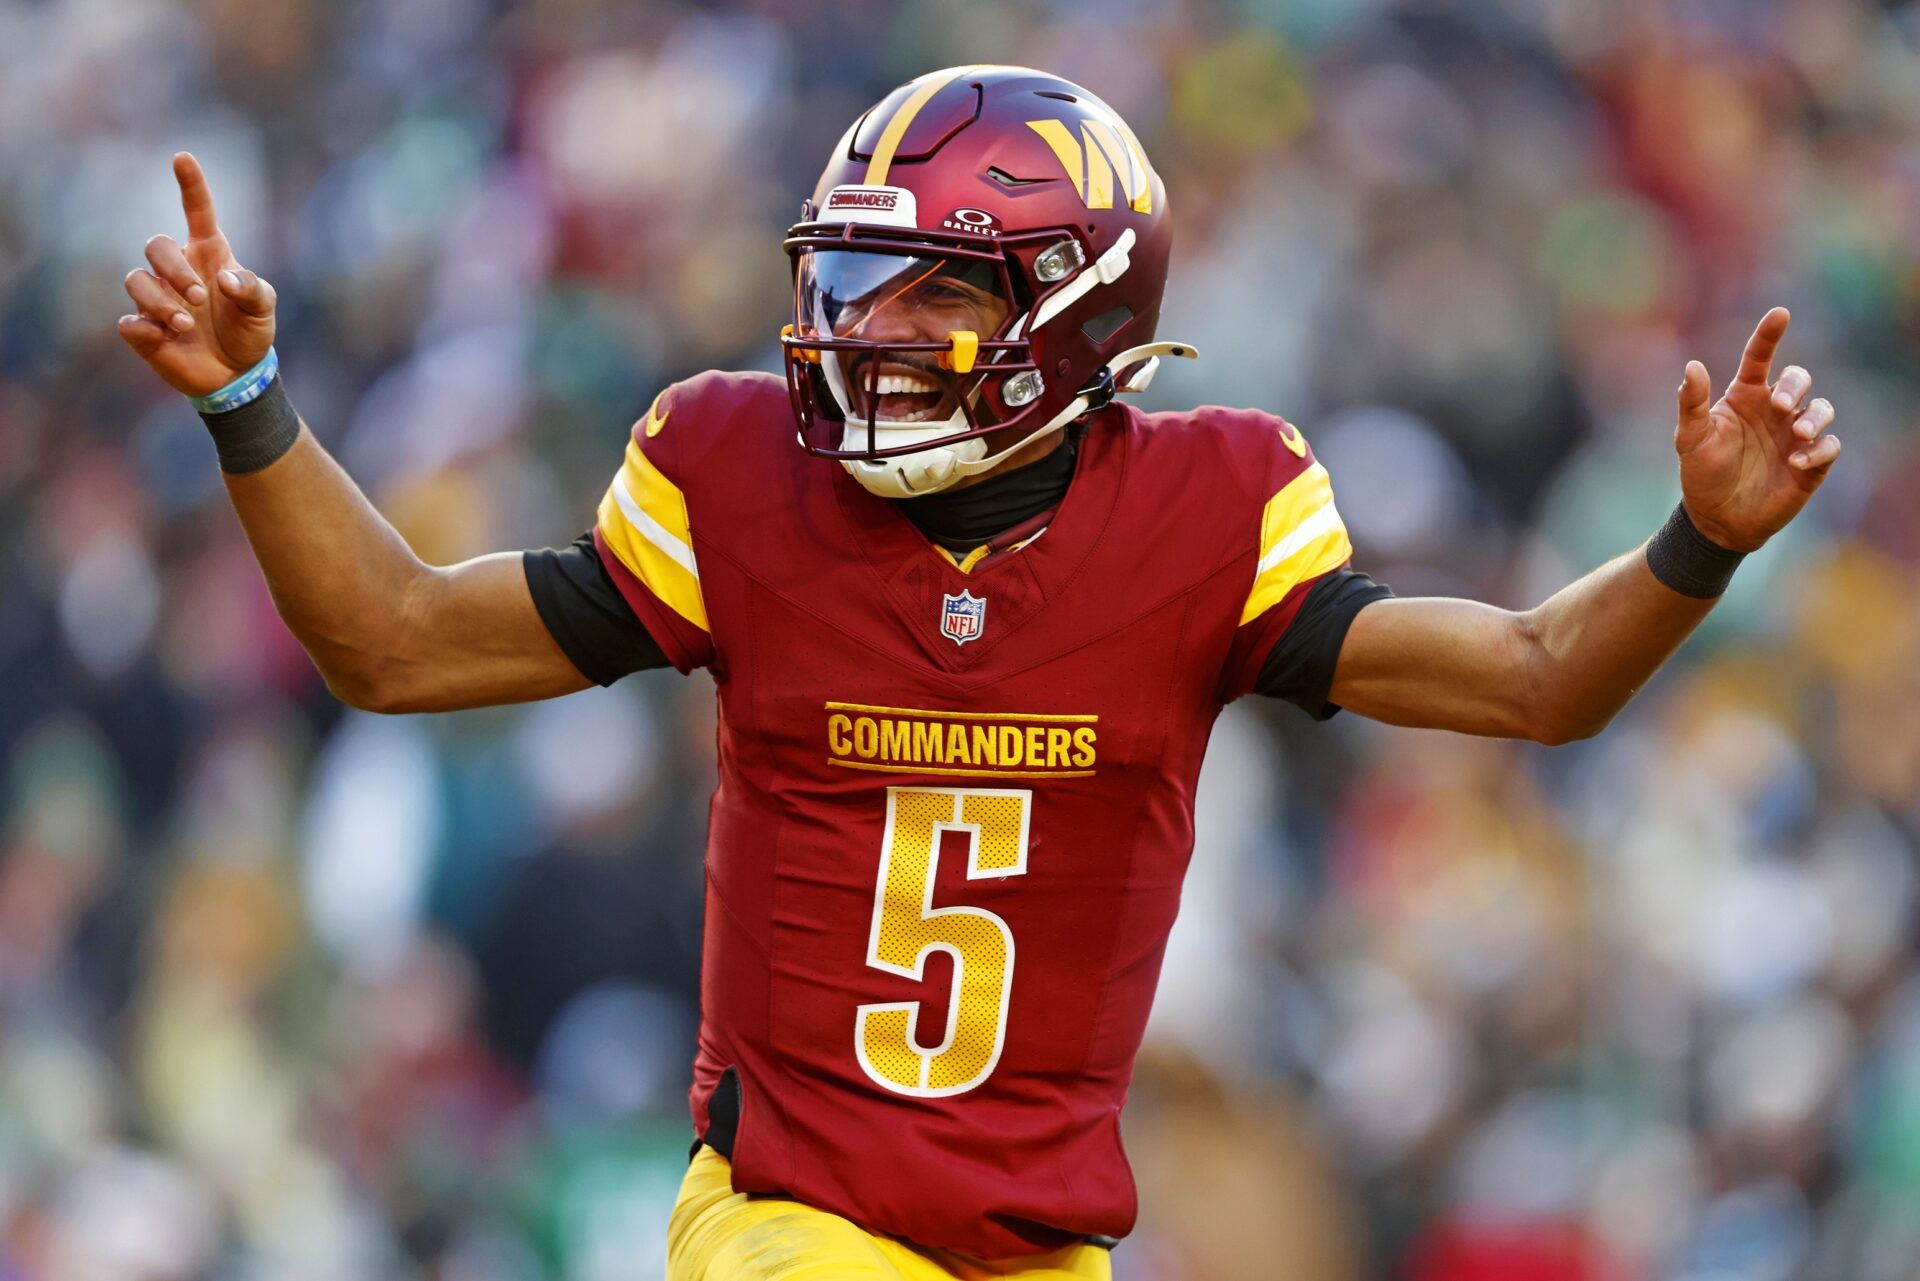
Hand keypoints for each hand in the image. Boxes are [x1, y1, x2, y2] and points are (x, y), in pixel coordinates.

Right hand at [118, 152, 276, 397]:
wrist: (237, 374)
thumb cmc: (249, 332)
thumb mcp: (264, 309)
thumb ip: (252, 289)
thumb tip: (224, 278)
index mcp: (209, 255)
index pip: (197, 212)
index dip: (190, 185)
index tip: (183, 158)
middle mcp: (178, 270)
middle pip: (155, 245)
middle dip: (173, 268)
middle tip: (199, 297)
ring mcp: (157, 298)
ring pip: (136, 281)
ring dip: (160, 302)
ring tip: (186, 325)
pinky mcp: (143, 329)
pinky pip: (128, 321)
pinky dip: (145, 327)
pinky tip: (166, 337)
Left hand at [1674, 307, 1838, 552]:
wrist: (1717, 519)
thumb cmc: (1701, 474)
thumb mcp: (1689, 438)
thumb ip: (1691, 403)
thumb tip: (1693, 366)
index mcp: (1745, 397)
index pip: (1760, 357)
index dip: (1769, 334)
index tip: (1780, 313)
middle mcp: (1774, 410)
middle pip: (1799, 378)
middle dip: (1796, 385)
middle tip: (1782, 405)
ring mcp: (1795, 435)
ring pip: (1823, 408)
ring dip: (1815, 416)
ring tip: (1798, 432)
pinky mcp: (1811, 462)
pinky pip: (1829, 446)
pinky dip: (1819, 450)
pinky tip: (1796, 462)